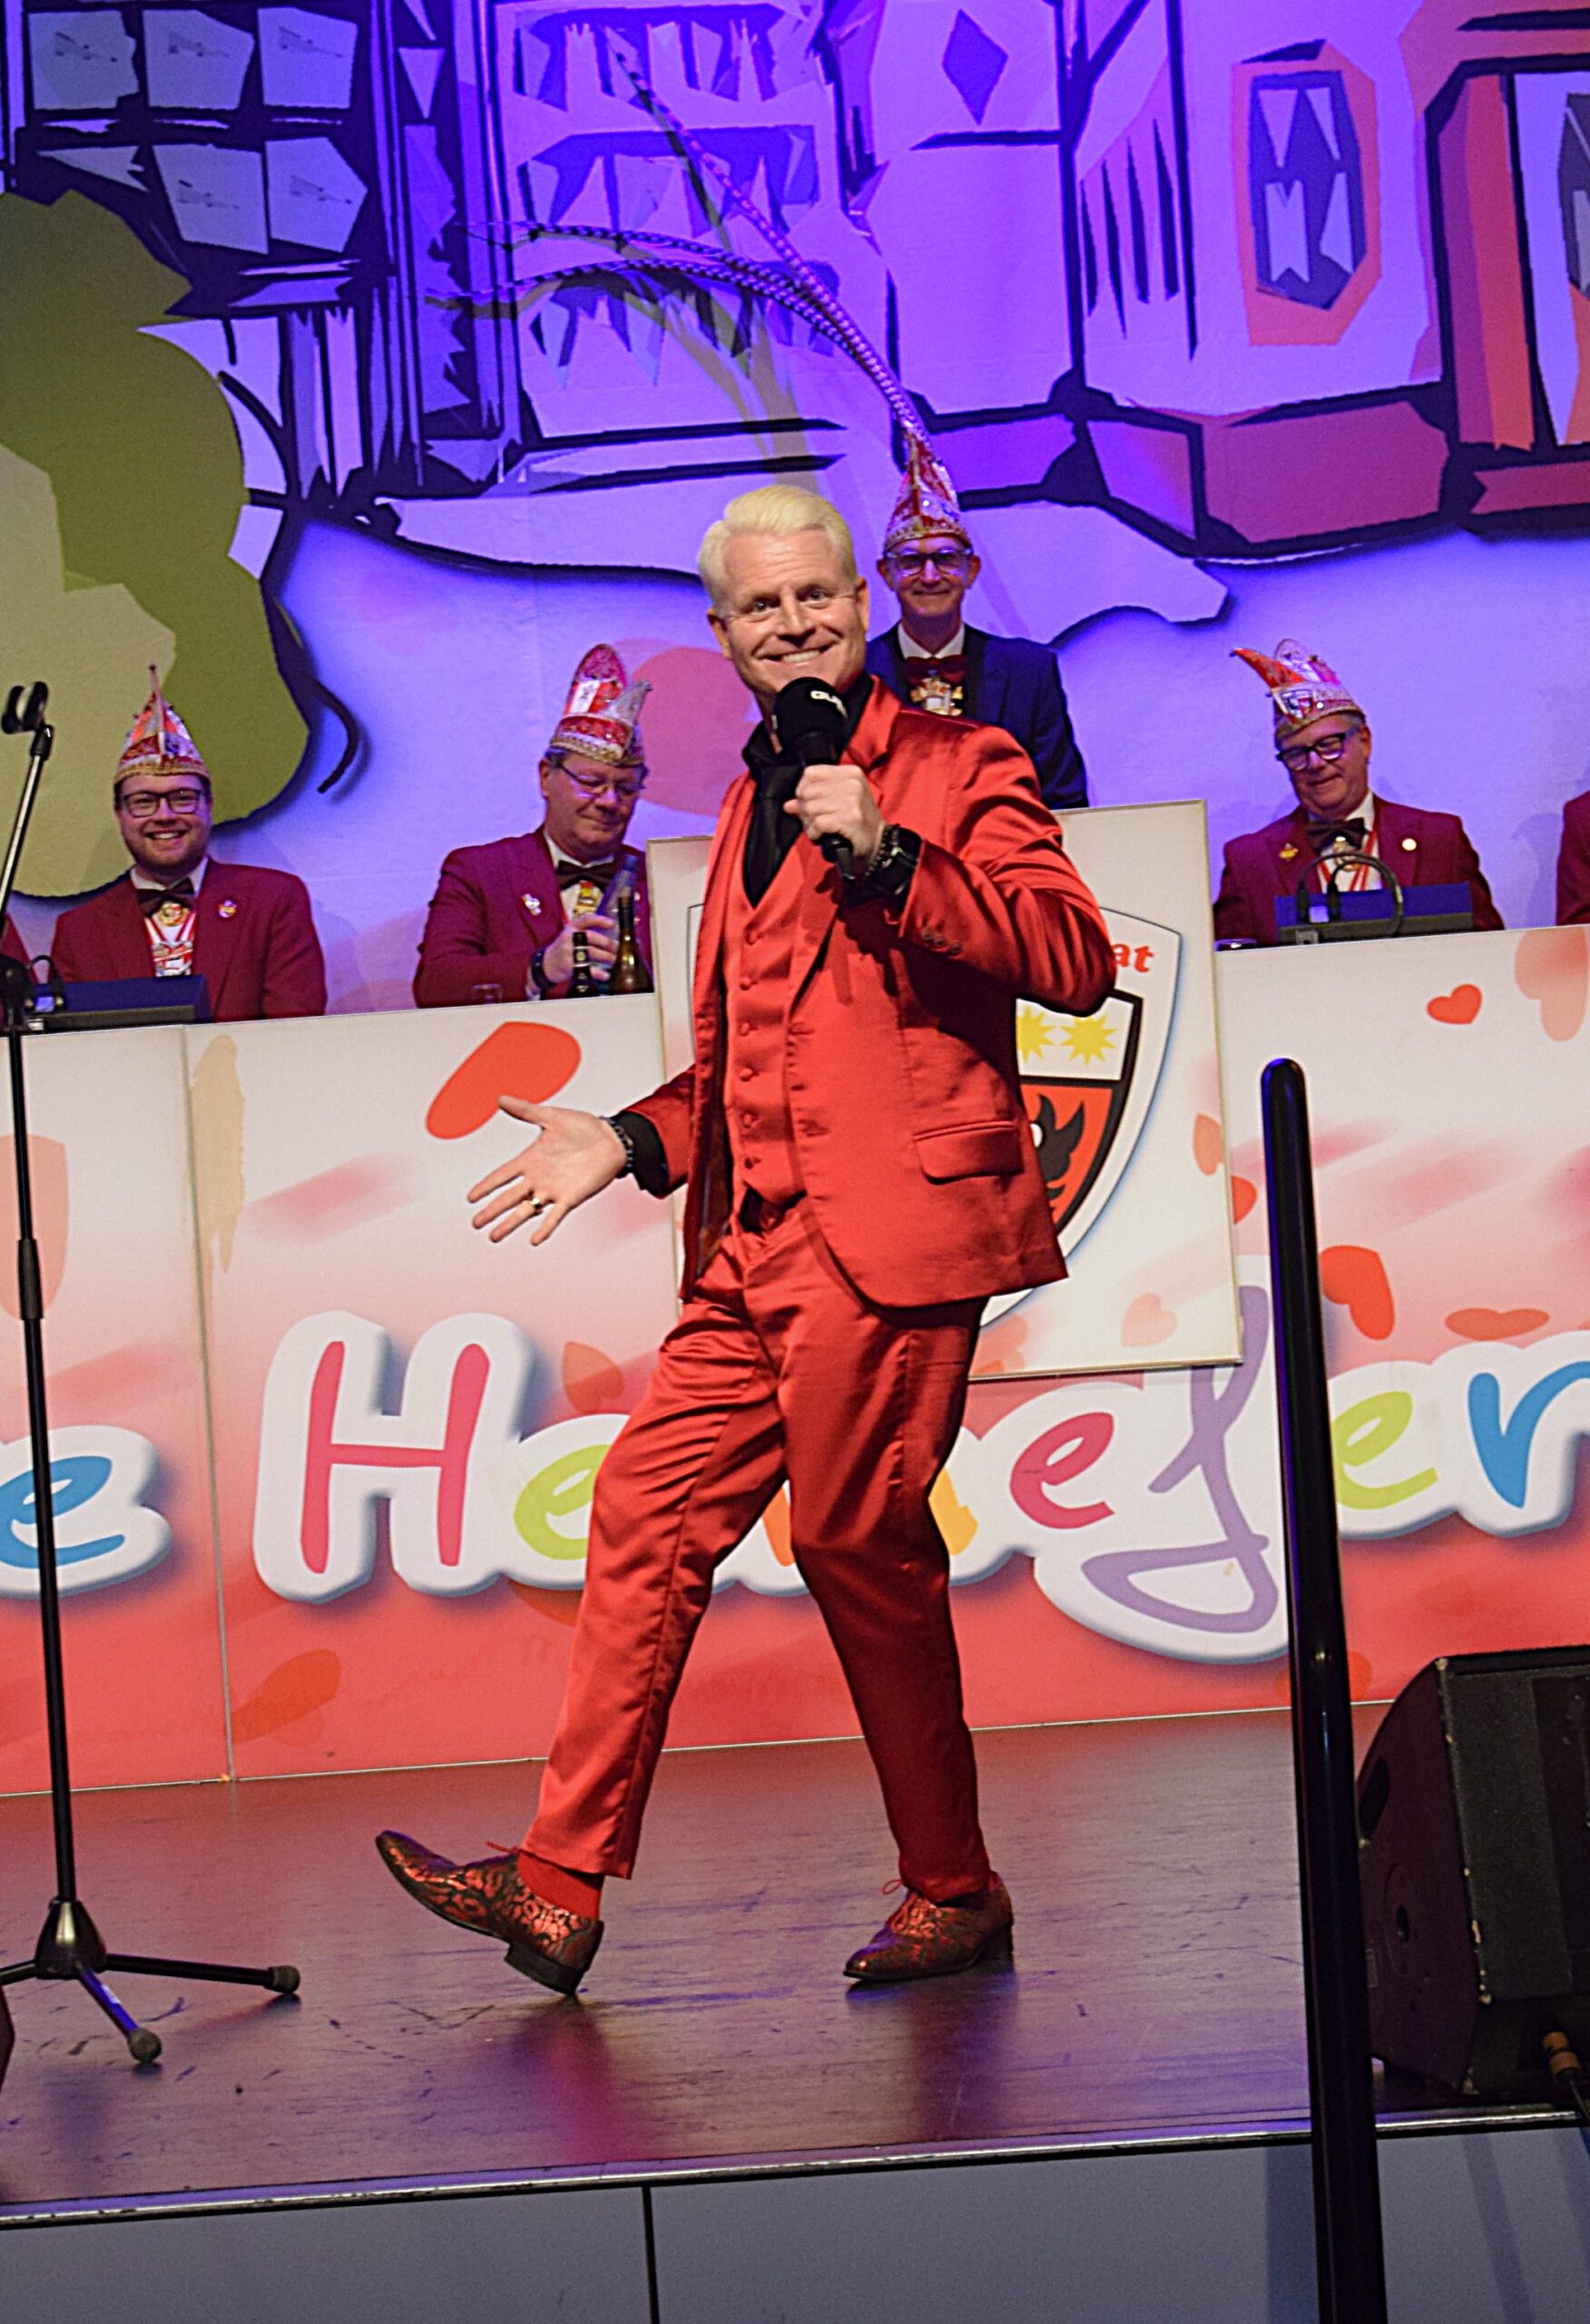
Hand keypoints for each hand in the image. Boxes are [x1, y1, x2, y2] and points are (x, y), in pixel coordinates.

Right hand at [468, 1097, 625, 1245]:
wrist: (612, 1139)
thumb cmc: (583, 1127)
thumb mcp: (551, 1116)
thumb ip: (525, 1111)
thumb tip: (500, 1099)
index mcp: (530, 1159)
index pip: (502, 1175)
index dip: (486, 1186)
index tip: (471, 1198)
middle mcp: (538, 1178)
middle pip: (509, 1198)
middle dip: (492, 1210)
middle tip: (476, 1224)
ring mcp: (553, 1190)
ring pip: (526, 1210)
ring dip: (510, 1223)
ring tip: (494, 1237)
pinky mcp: (571, 1198)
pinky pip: (555, 1216)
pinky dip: (545, 1227)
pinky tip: (534, 1240)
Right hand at [540, 913, 616, 989]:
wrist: (545, 964)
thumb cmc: (562, 949)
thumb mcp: (569, 935)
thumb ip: (585, 933)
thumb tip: (609, 935)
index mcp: (571, 928)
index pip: (586, 919)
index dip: (600, 920)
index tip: (612, 924)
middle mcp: (569, 937)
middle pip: (591, 936)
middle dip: (606, 942)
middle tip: (616, 948)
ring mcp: (568, 951)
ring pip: (591, 952)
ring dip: (605, 956)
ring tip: (613, 960)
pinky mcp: (568, 965)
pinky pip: (586, 968)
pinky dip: (598, 973)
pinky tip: (605, 975)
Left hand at [785, 765, 883, 867]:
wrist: (877, 844)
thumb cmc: (856, 823)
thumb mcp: (838, 803)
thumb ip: (813, 799)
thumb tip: (788, 805)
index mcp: (850, 773)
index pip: (810, 773)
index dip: (802, 790)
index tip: (807, 804)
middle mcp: (852, 783)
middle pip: (808, 792)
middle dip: (805, 811)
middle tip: (814, 822)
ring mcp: (853, 800)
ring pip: (811, 808)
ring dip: (809, 824)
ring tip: (819, 830)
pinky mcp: (850, 817)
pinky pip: (818, 823)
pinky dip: (814, 833)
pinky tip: (822, 837)